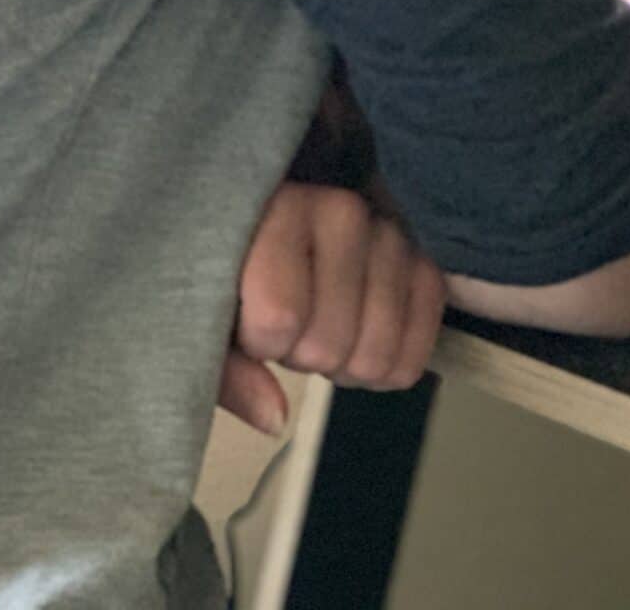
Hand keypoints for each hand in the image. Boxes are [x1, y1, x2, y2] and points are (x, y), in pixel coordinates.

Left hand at [214, 181, 446, 434]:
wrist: (280, 235)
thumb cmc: (233, 276)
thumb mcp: (204, 318)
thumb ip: (228, 370)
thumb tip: (275, 418)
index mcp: (277, 211)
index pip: (279, 316)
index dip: (261, 345)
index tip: (249, 322)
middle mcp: (342, 211)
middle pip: (328, 343)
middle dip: (304, 356)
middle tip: (290, 330)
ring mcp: (391, 234)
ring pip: (377, 348)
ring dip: (347, 363)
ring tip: (325, 330)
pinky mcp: (425, 260)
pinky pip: (422, 342)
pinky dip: (393, 364)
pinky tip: (362, 342)